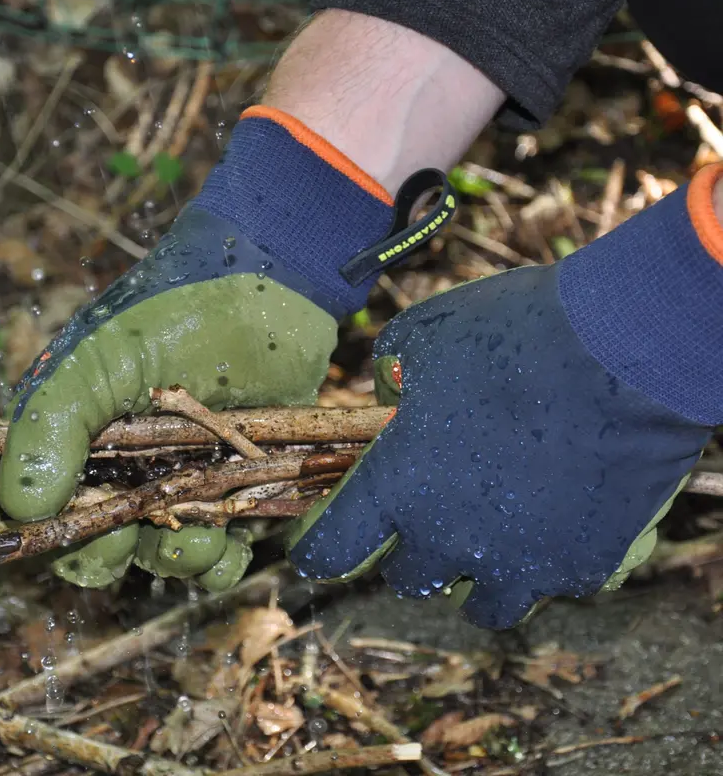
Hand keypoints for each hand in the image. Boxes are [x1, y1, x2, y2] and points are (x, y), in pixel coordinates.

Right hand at [0, 201, 337, 637]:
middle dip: (97, 557)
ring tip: (202, 538)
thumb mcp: (99, 362)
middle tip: (115, 542)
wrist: (266, 292)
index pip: (6, 503)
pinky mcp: (222, 479)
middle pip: (82, 543)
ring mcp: (169, 474)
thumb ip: (53, 426)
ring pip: (152, 551)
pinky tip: (234, 543)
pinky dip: (221, 557)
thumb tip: (19, 509)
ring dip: (172, 559)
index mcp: (65, 434)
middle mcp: (112, 463)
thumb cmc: (174, 314)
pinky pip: (215, 544)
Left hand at [287, 263, 710, 628]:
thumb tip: (390, 399)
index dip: (319, 552)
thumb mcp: (422, 339)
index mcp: (397, 488)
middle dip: (408, 552)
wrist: (621, 353)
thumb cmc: (511, 335)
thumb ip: (390, 379)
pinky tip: (549, 523)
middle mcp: (448, 539)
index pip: (333, 549)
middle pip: (407, 579)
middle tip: (424, 521)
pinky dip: (540, 562)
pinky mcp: (578, 565)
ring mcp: (516, 561)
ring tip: (485, 544)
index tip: (318, 554)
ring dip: (470, 579)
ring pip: (479, 603)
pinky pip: (546, 582)